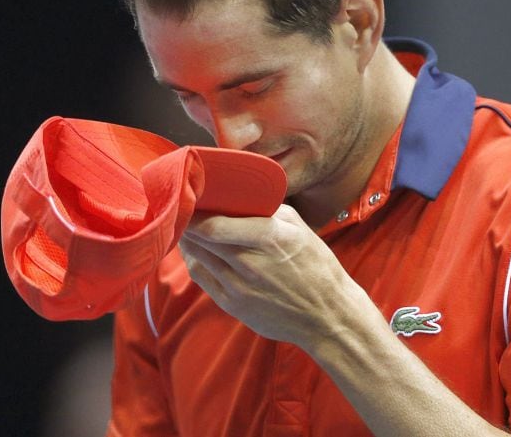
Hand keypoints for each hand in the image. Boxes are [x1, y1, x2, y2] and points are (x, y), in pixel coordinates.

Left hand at [180, 204, 361, 347]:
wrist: (328, 315)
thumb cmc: (317, 267)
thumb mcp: (300, 228)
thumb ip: (267, 209)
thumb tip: (238, 195)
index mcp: (269, 238)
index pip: (214, 225)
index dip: (195, 211)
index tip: (190, 197)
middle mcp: (250, 263)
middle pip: (201, 239)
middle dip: (187, 221)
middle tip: (182, 207)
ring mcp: (239, 288)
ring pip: (197, 257)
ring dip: (188, 240)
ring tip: (186, 225)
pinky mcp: (233, 305)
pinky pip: (202, 278)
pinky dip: (194, 260)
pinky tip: (195, 250)